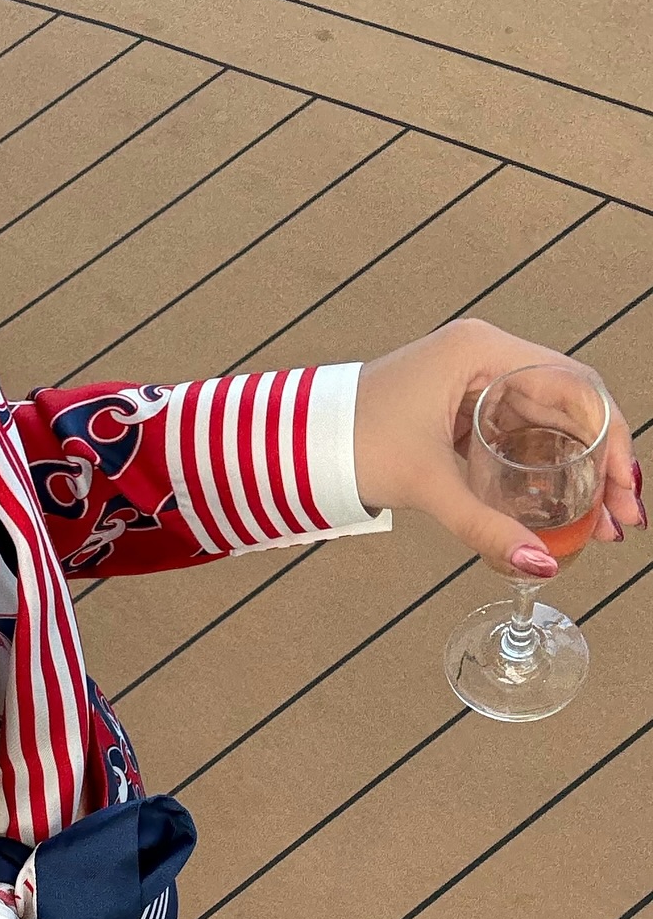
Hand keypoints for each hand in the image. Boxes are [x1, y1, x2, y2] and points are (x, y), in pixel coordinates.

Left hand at [354, 319, 643, 574]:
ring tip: (601, 524)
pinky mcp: (462, 408)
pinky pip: (518, 434)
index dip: (611, 441)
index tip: (625, 491)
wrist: (299, 442)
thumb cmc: (353, 442)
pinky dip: (541, 469)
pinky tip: (561, 507)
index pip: (577, 389)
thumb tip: (539, 567)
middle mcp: (487, 356)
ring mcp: (475, 381)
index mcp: (483, 352)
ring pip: (548, 424)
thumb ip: (485, 527)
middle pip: (571, 407)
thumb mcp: (428, 485)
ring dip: (576, 470)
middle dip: (603, 465)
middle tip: (623, 519)